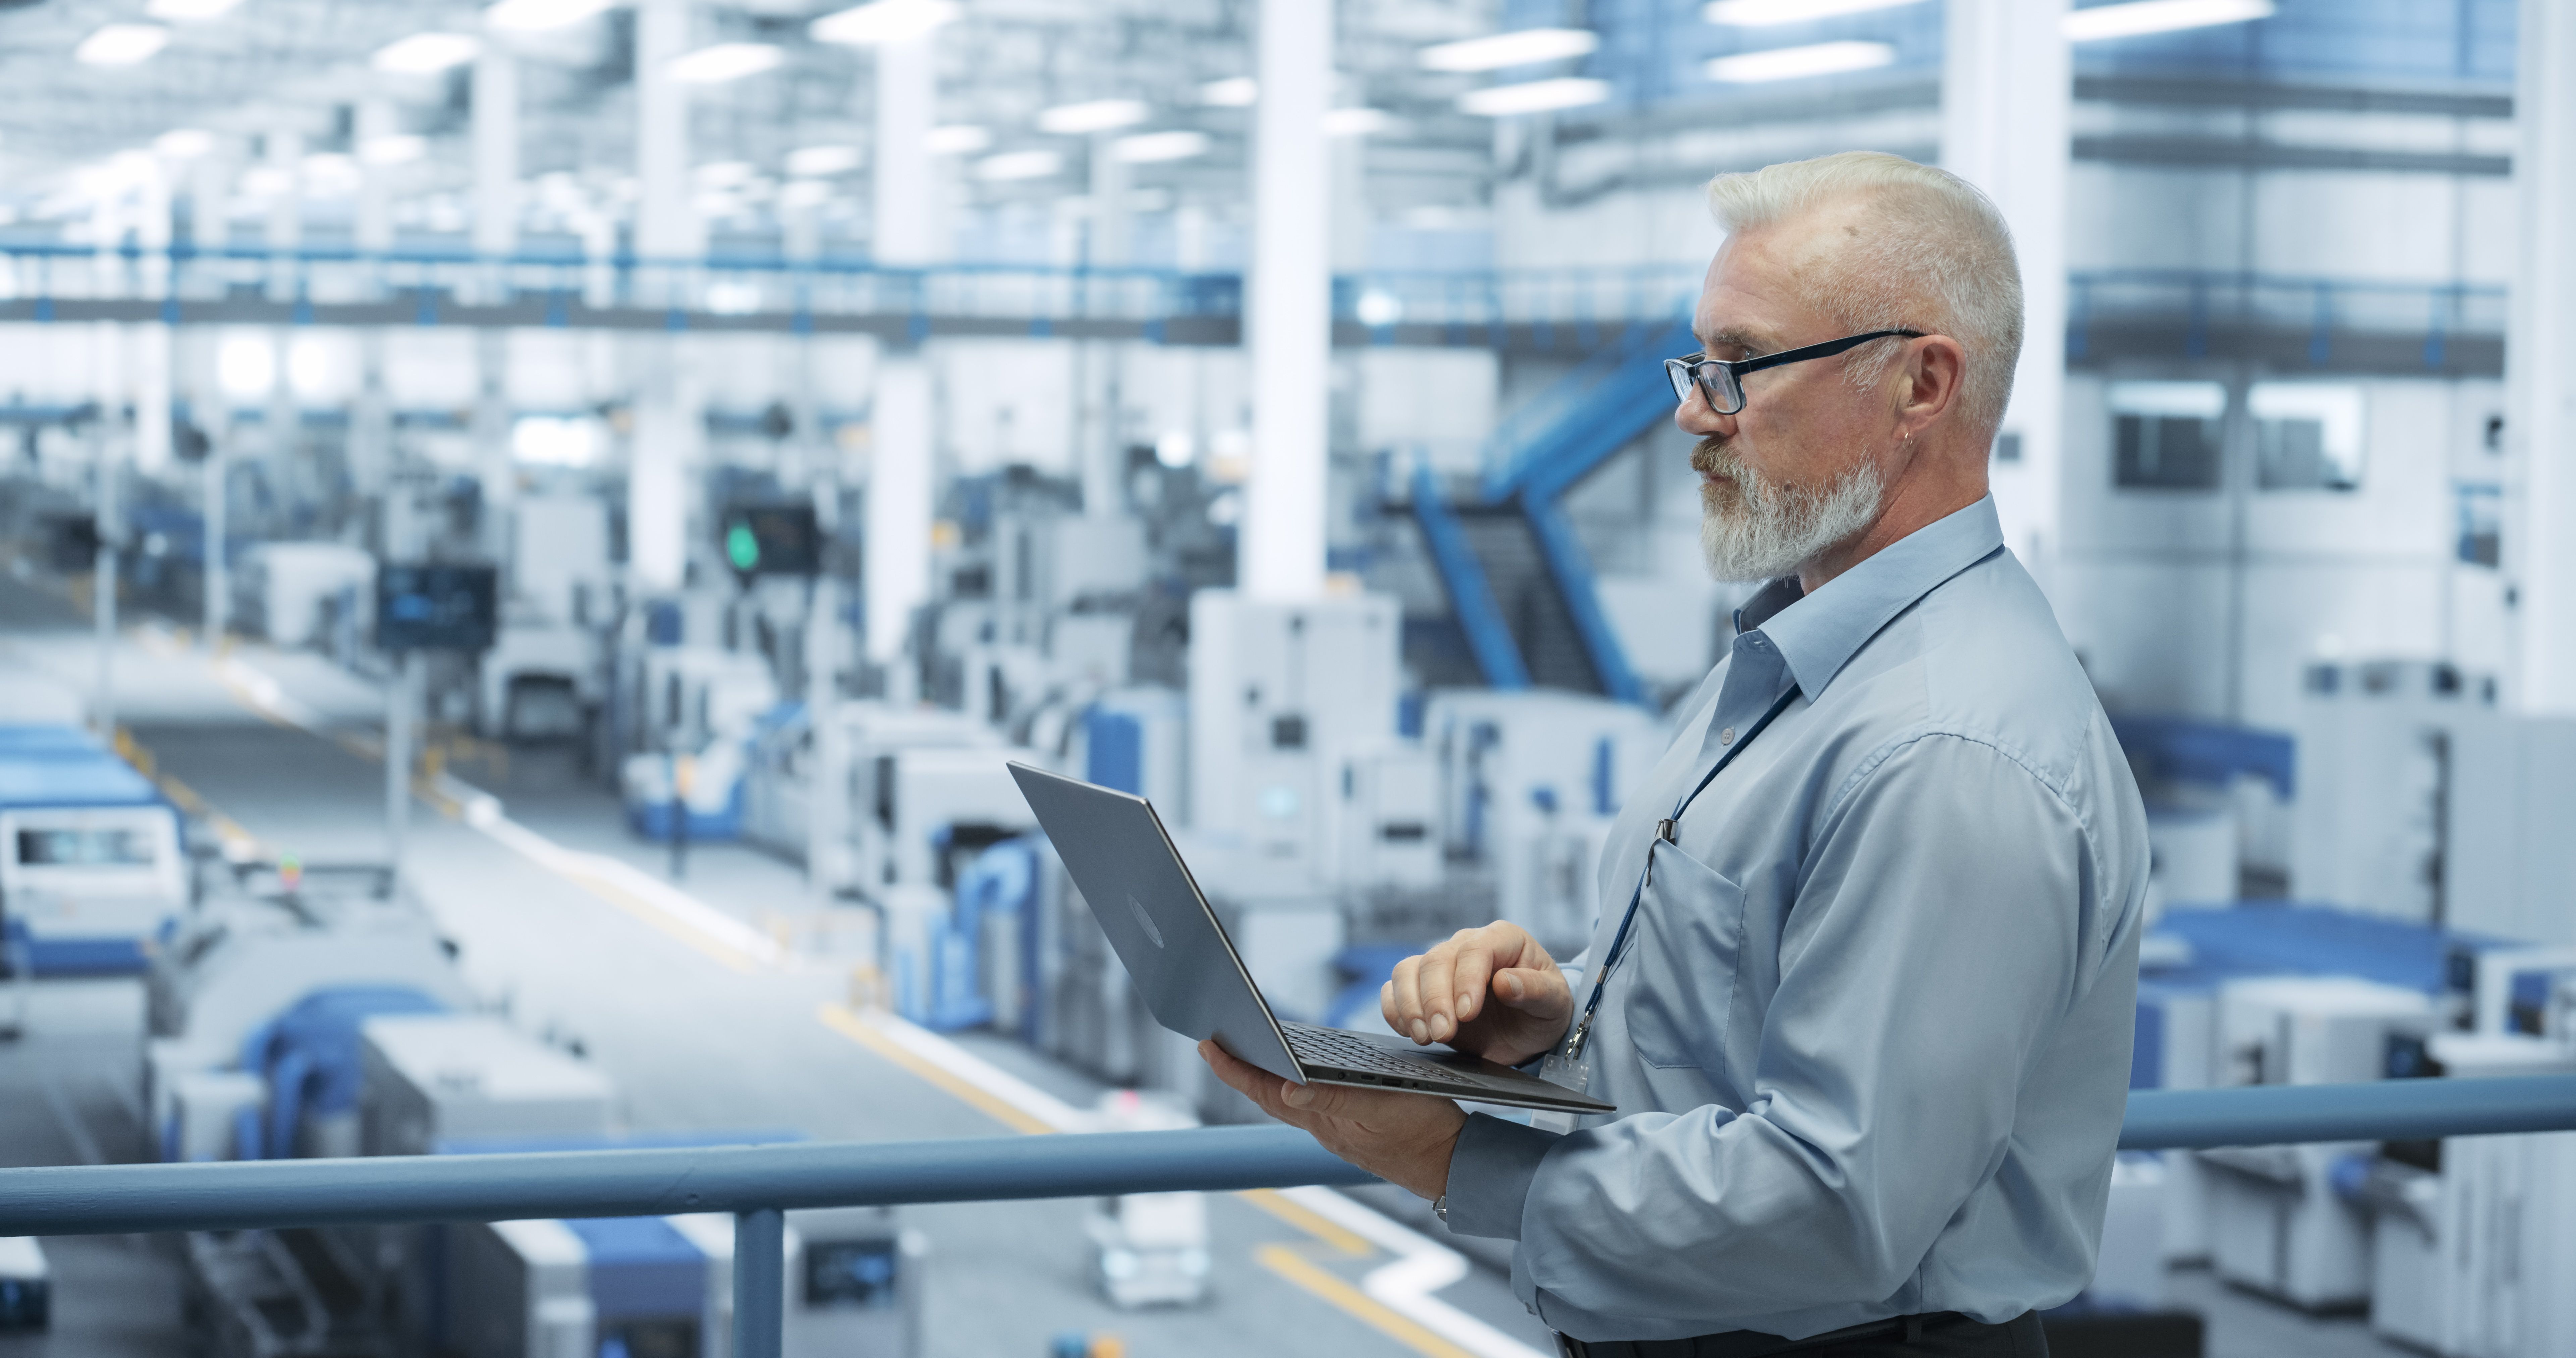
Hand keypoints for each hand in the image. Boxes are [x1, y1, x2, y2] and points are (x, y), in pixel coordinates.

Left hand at [1199, 1040, 1464, 1199]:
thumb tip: (1285, 1090)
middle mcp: (1324, 1127)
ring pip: (1288, 1100)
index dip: (1234, 1070)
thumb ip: (1335, 1100)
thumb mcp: (1383, 1107)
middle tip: (1214, 1042)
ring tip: (1243, 1052)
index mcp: (1325, 1121)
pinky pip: (1312, 1103)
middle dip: (1240, 1070)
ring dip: (1263, 1077)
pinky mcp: (1354, 1127)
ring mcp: (1338, 1129)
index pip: (1266, 1093)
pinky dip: (1294, 1085)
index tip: (1208, 1046)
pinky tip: (1295, 1073)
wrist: (1455, 1164)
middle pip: (1269, 1096)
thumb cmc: (1425, 1132)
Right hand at [1382, 921, 1572, 1067]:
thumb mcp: (1554, 1002)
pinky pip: (1394, 989)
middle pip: (1436, 960)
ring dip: (1411, 1005)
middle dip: (1435, 999)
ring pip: (1408, 971)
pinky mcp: (1422, 989)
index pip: (1476, 949)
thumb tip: (1505, 983)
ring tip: (1425, 1037)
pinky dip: (1395, 1009)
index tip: (1467, 1013)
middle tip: (1443, 1034)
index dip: (1467, 979)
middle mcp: (1467, 946)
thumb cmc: (1544, 1009)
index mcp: (1503, 939)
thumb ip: (1536, 990)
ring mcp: (1442, 966)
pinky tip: (1410, 1031)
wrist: (1528, 1030)